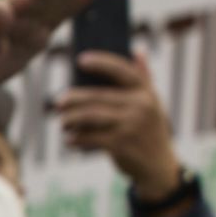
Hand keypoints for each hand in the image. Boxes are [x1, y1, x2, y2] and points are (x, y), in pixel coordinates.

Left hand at [53, 51, 188, 203]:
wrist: (158, 166)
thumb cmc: (149, 130)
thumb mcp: (152, 104)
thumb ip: (144, 78)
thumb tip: (137, 50)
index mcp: (146, 93)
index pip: (124, 71)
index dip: (102, 63)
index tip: (81, 59)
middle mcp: (141, 106)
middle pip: (98, 96)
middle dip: (74, 99)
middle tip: (57, 102)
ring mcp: (131, 126)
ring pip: (90, 117)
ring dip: (71, 119)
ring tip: (62, 122)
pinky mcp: (121, 145)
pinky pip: (90, 138)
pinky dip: (76, 139)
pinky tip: (69, 140)